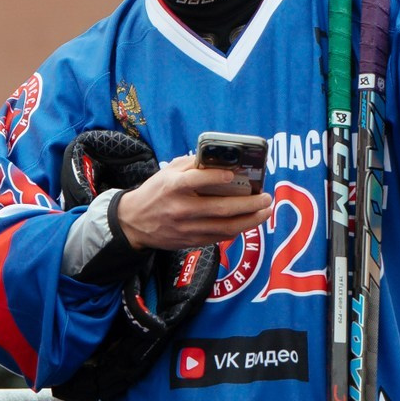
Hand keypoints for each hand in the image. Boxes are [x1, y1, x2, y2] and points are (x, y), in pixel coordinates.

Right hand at [113, 156, 275, 250]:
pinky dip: (237, 229)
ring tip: (265, 211)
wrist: (133, 223)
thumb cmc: (154, 193)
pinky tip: (247, 221)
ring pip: (226, 227)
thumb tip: (218, 158)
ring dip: (250, 220)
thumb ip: (190, 165)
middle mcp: (181, 208)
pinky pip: (220, 236)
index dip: (217, 177)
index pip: (197, 180)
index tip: (234, 174)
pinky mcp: (191, 241)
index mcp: (173, 187)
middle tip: (266, 197)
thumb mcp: (166, 173)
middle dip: (249, 203)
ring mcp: (187, 227)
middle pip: (221, 208)